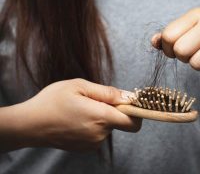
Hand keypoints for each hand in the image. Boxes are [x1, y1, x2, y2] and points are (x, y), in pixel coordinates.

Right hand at [16, 79, 141, 150]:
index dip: (136, 111)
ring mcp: (93, 143)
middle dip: (113, 110)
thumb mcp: (79, 86)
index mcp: (101, 117)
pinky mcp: (86, 148)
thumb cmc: (52, 102)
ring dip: (101, 117)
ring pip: (108, 127)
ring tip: (81, 109)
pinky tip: (77, 119)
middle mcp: (100, 134)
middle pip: (120, 122)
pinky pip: (98, 133)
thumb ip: (107, 92)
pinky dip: (94, 125)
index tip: (128, 102)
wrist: (29, 125)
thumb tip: (127, 96)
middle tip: (93, 100)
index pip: (133, 121)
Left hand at [152, 8, 199, 76]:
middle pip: (181, 51)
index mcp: (197, 14)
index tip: (178, 49)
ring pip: (197, 64)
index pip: (168, 36)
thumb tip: (154, 42)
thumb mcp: (194, 26)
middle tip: (196, 53)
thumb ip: (171, 34)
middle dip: (185, 58)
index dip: (169, 49)